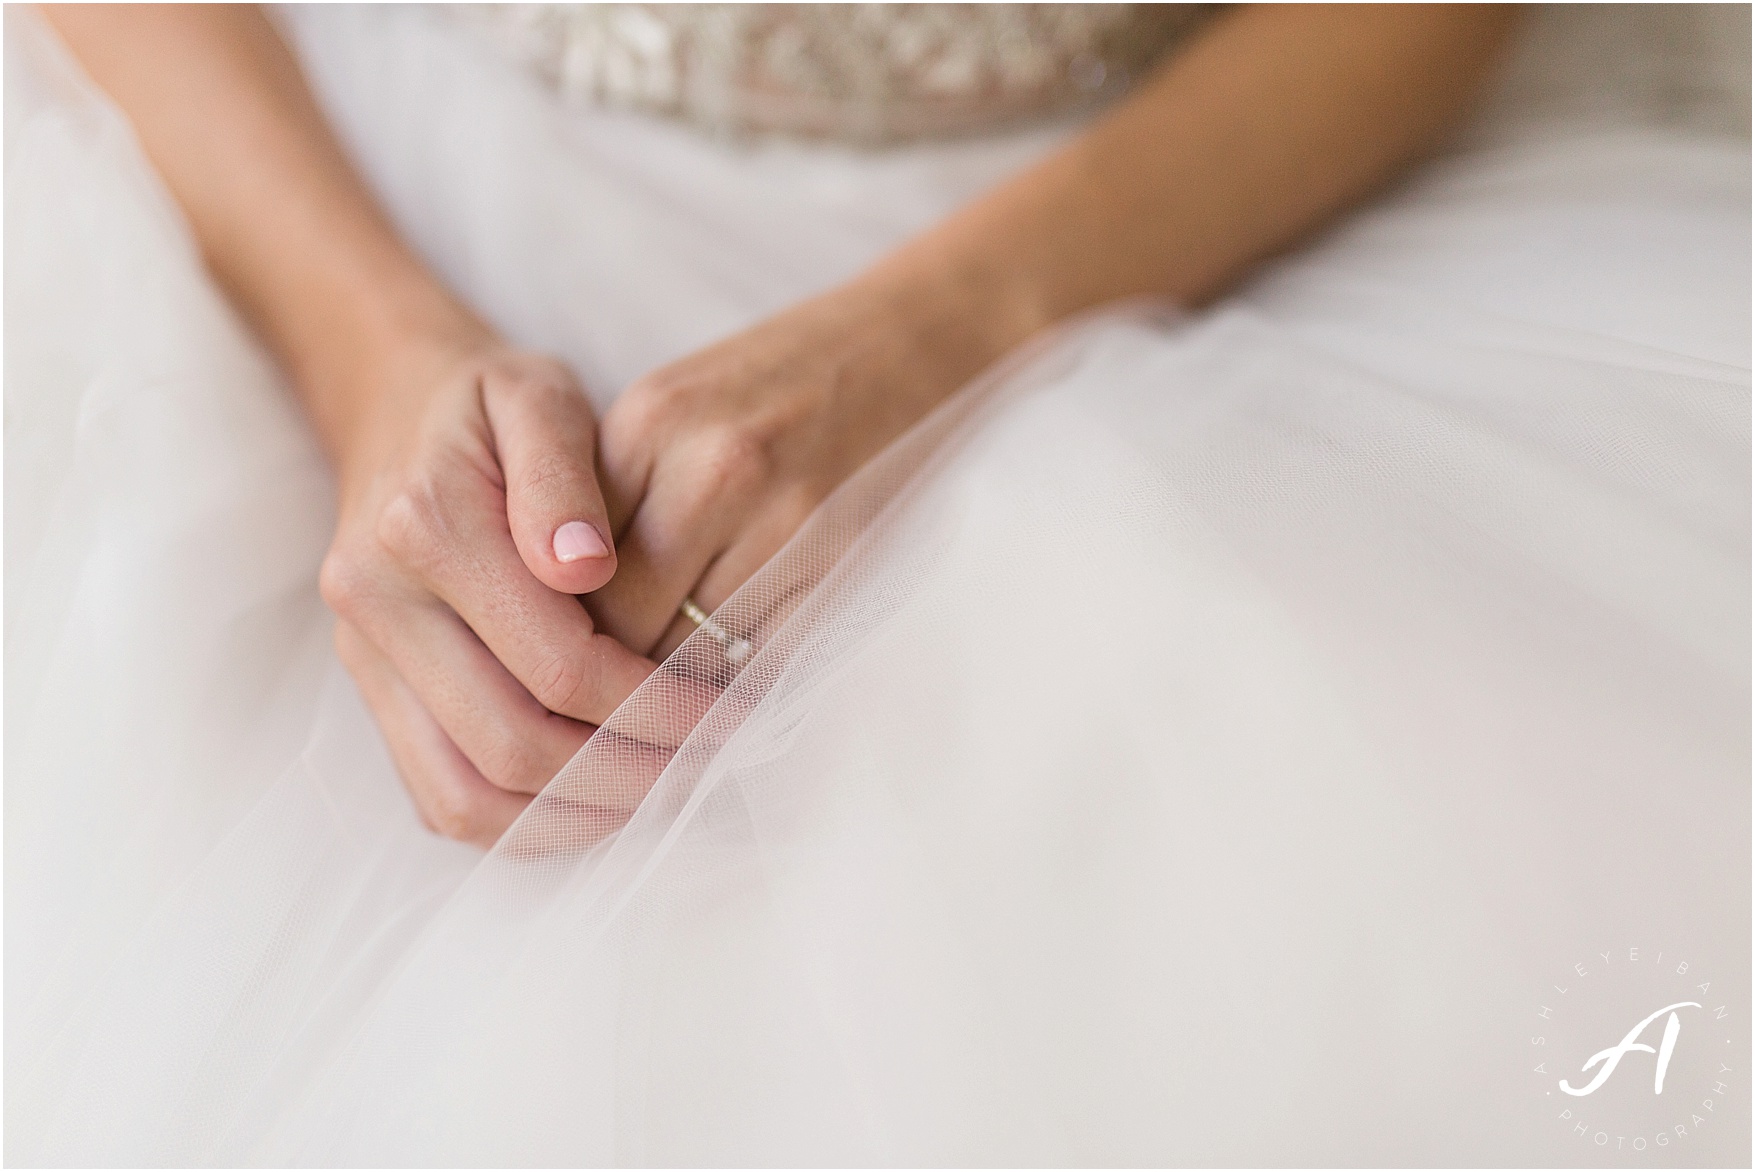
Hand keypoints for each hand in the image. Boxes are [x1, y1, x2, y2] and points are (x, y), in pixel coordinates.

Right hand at [319, 337, 655, 846]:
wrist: (391, 404)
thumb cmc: (488, 405)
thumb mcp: (537, 397)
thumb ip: (563, 476)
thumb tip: (586, 566)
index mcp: (426, 528)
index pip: (558, 662)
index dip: (652, 702)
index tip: (722, 707)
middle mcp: (378, 603)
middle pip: (511, 745)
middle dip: (624, 771)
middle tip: (705, 764)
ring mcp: (363, 657)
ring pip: (464, 796)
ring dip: (572, 814)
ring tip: (658, 793)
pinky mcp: (370, 689)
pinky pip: (437, 795)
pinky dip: (519, 819)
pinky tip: (593, 795)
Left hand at [589, 274, 1007, 658]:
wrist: (904, 341)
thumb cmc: (779, 385)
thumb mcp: (674, 411)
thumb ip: (616, 497)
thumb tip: (571, 614)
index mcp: (648, 425)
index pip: (569, 566)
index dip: (564, 623)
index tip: (569, 654)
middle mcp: (708, 467)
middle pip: (624, 617)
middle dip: (614, 667)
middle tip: (613, 695)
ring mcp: (782, 513)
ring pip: (692, 649)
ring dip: (679, 685)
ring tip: (673, 697)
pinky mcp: (839, 554)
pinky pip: (766, 653)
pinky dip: (744, 680)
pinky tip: (735, 678)